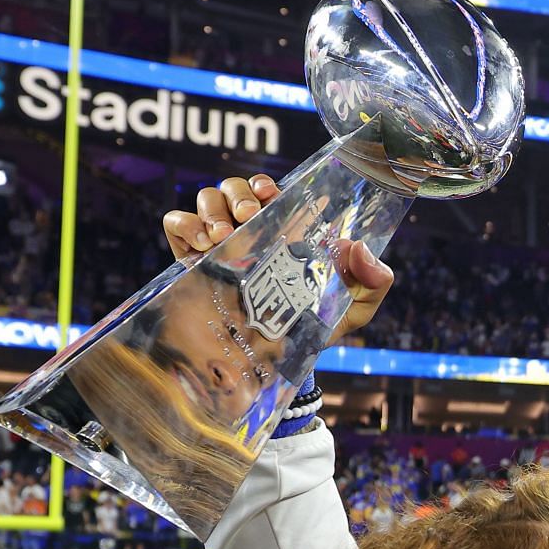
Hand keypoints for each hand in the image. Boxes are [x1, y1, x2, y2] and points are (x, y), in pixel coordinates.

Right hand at [161, 174, 393, 342]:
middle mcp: (250, 232)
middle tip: (252, 215)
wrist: (279, 364)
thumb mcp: (354, 307)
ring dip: (213, 208)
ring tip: (224, 235)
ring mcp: (219, 245)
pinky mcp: (191, 261)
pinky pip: (176, 223)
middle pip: (235, 188)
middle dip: (240, 193)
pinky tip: (203, 245)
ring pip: (207, 197)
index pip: (271, 192)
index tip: (272, 193)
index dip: (267, 184)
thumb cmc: (316, 328)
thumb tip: (356, 248)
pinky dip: (186, 224)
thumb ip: (372, 282)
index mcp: (285, 233)